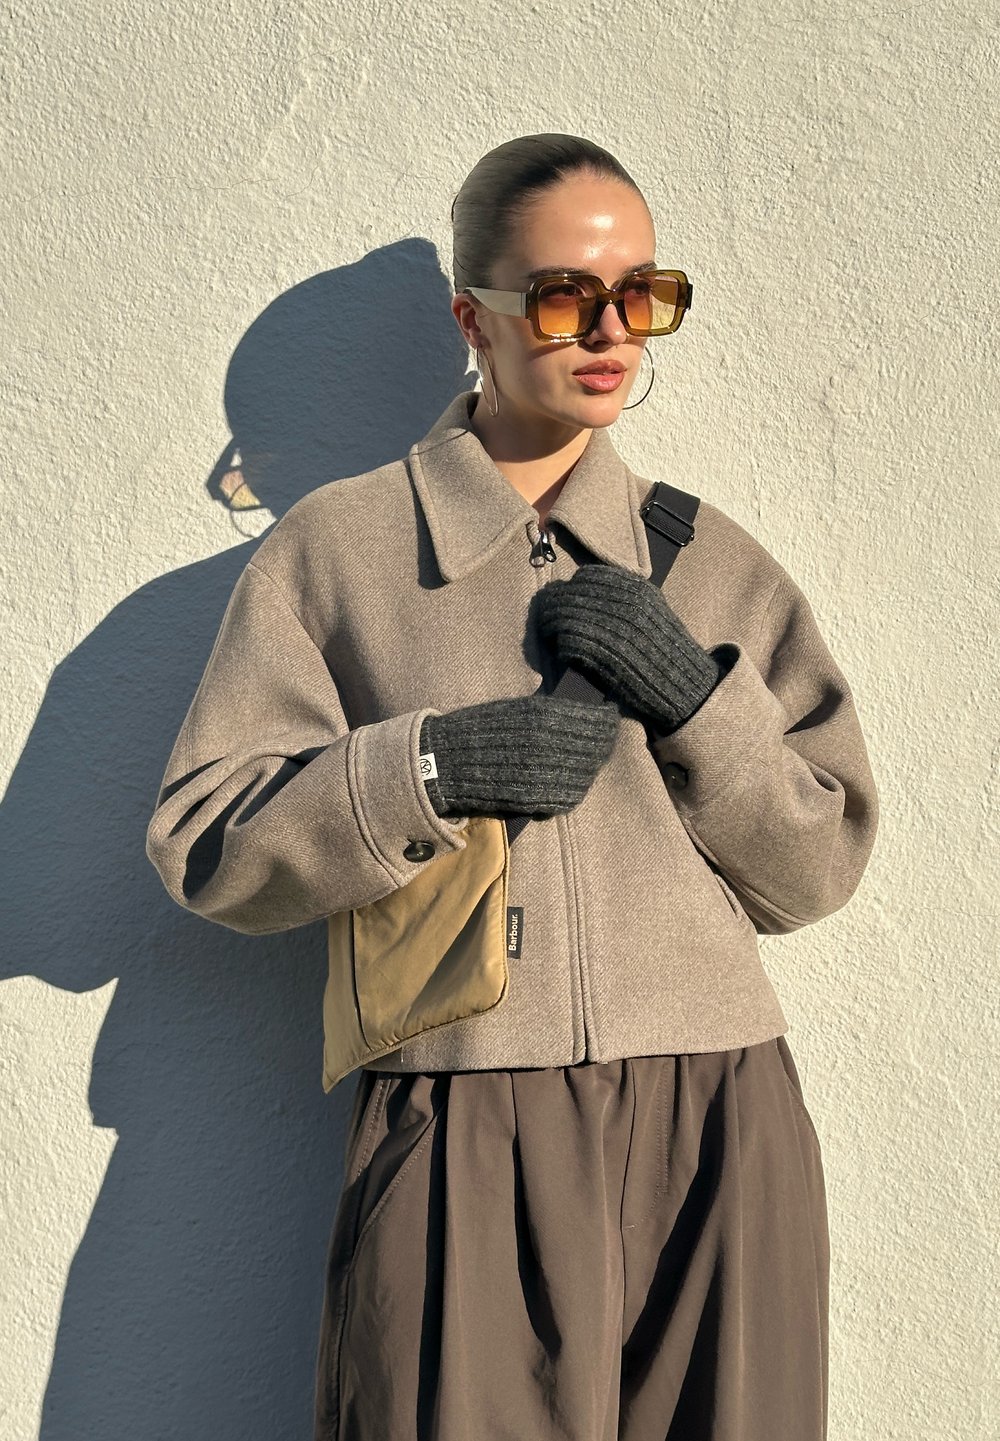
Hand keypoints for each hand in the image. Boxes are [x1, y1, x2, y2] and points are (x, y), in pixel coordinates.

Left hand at [535, 562, 727, 734]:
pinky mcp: (605, 651)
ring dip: (551, 625)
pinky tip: (564, 653)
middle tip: (546, 619)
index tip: (565, 599)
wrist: (684, 687)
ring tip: (550, 635)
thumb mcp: (651, 613)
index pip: (588, 576)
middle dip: (554, 605)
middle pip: (571, 593)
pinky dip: (562, 647)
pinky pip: (570, 641)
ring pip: (565, 616)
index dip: (571, 588)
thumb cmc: (665, 654)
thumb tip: (581, 590)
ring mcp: (615, 625)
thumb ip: (623, 599)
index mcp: (637, 589)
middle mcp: (625, 602)